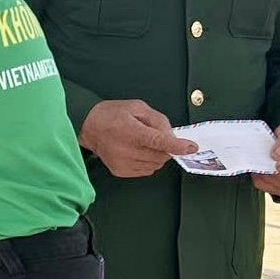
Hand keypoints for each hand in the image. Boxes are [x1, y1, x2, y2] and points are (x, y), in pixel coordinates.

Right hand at [77, 99, 198, 178]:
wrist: (88, 127)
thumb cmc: (112, 114)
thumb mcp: (137, 107)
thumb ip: (158, 120)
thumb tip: (172, 136)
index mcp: (131, 131)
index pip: (158, 142)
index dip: (177, 146)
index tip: (191, 148)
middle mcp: (126, 150)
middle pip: (160, 155)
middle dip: (165, 147)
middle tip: (155, 137)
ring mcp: (123, 163)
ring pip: (155, 165)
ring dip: (157, 155)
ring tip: (142, 143)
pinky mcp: (120, 171)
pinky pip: (146, 171)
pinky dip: (148, 162)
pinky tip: (137, 151)